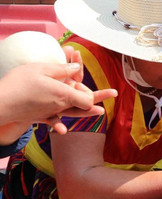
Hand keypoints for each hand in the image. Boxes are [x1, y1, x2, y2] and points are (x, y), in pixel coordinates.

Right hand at [0, 62, 116, 133]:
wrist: (0, 103)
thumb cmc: (19, 83)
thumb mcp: (41, 69)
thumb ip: (61, 69)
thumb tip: (76, 68)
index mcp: (63, 94)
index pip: (87, 98)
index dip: (96, 93)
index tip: (108, 90)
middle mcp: (60, 105)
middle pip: (83, 105)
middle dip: (97, 98)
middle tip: (112, 93)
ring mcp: (50, 112)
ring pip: (71, 113)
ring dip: (85, 111)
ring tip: (99, 111)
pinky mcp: (39, 116)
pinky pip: (52, 120)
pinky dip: (58, 123)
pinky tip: (63, 130)